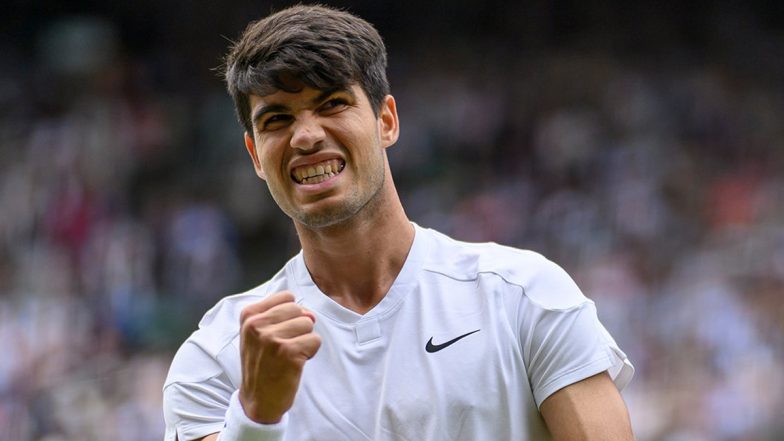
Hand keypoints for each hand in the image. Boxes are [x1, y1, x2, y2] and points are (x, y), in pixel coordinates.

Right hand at [238, 291, 320, 423]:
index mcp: (248, 316)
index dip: (290, 314)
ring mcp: (272, 339)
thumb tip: (310, 314)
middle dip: (298, 327)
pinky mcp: (289, 353)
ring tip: (288, 355)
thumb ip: (282, 316)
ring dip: (304, 340)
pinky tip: (295, 363)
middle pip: (298, 309)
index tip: (277, 332)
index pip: (286, 296)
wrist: (257, 400)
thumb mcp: (259, 334)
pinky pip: (315, 340)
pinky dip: (310, 352)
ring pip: (308, 324)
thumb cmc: (262, 364)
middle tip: (283, 347)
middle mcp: (257, 325)